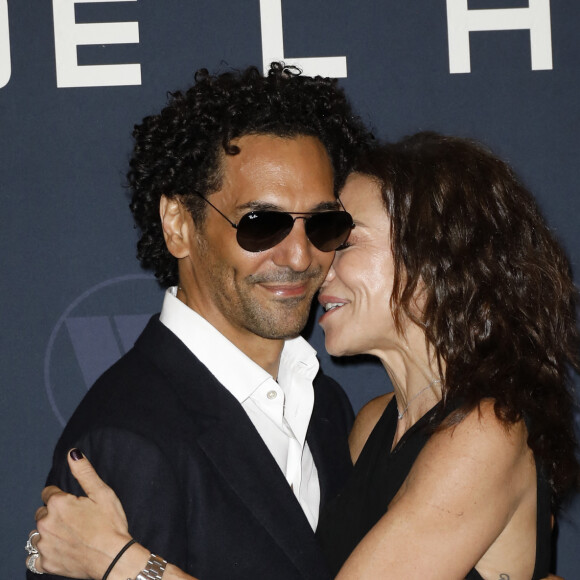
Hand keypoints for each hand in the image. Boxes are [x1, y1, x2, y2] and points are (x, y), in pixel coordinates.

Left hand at [33, 449, 133, 577]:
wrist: (114, 558)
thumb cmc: (111, 524)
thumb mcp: (102, 493)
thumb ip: (84, 472)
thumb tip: (72, 453)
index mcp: (58, 504)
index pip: (48, 493)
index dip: (62, 497)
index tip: (75, 504)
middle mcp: (46, 523)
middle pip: (42, 513)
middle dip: (54, 514)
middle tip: (76, 521)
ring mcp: (44, 545)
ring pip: (38, 534)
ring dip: (48, 533)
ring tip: (69, 536)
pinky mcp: (46, 563)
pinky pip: (34, 557)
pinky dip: (44, 554)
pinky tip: (60, 550)